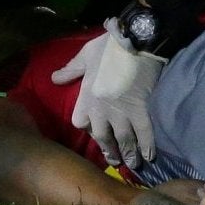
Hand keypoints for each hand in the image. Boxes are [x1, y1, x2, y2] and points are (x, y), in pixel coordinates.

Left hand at [51, 21, 165, 170]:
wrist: (135, 40)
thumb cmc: (109, 46)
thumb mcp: (85, 54)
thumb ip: (71, 69)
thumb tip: (54, 78)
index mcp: (87, 96)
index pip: (80, 122)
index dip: (87, 127)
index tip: (94, 130)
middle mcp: (102, 109)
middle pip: (101, 137)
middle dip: (109, 150)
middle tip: (115, 161)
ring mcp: (122, 112)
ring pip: (122, 140)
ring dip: (127, 154)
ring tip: (132, 165)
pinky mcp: (141, 110)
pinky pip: (143, 134)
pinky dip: (147, 147)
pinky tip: (150, 157)